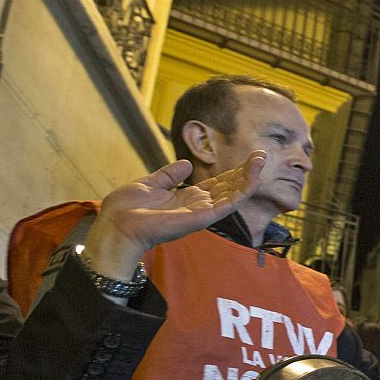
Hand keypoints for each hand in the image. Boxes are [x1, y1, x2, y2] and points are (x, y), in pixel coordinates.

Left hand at [82, 153, 264, 281]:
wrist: (116, 225)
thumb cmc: (127, 209)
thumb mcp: (150, 184)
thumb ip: (169, 175)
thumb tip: (186, 164)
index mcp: (188, 198)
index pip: (218, 183)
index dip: (233, 171)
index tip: (249, 157)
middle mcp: (199, 206)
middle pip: (230, 187)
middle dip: (247, 171)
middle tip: (263, 154)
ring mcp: (202, 213)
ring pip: (233, 195)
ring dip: (249, 178)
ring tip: (262, 161)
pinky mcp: (201, 218)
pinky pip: (227, 205)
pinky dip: (242, 192)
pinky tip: (253, 179)